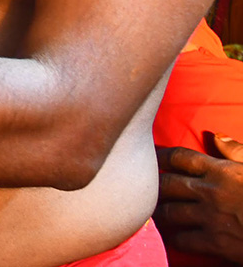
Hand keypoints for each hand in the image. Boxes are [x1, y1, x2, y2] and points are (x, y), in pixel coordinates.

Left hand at [155, 134, 242, 259]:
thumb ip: (237, 152)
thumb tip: (217, 136)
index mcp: (221, 171)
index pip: (179, 157)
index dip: (160, 156)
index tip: (150, 157)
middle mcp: (210, 192)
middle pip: (167, 184)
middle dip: (154, 185)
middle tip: (145, 187)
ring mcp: (210, 217)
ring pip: (170, 212)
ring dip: (159, 212)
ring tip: (153, 212)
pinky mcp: (216, 243)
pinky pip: (183, 239)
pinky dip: (174, 238)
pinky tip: (172, 237)